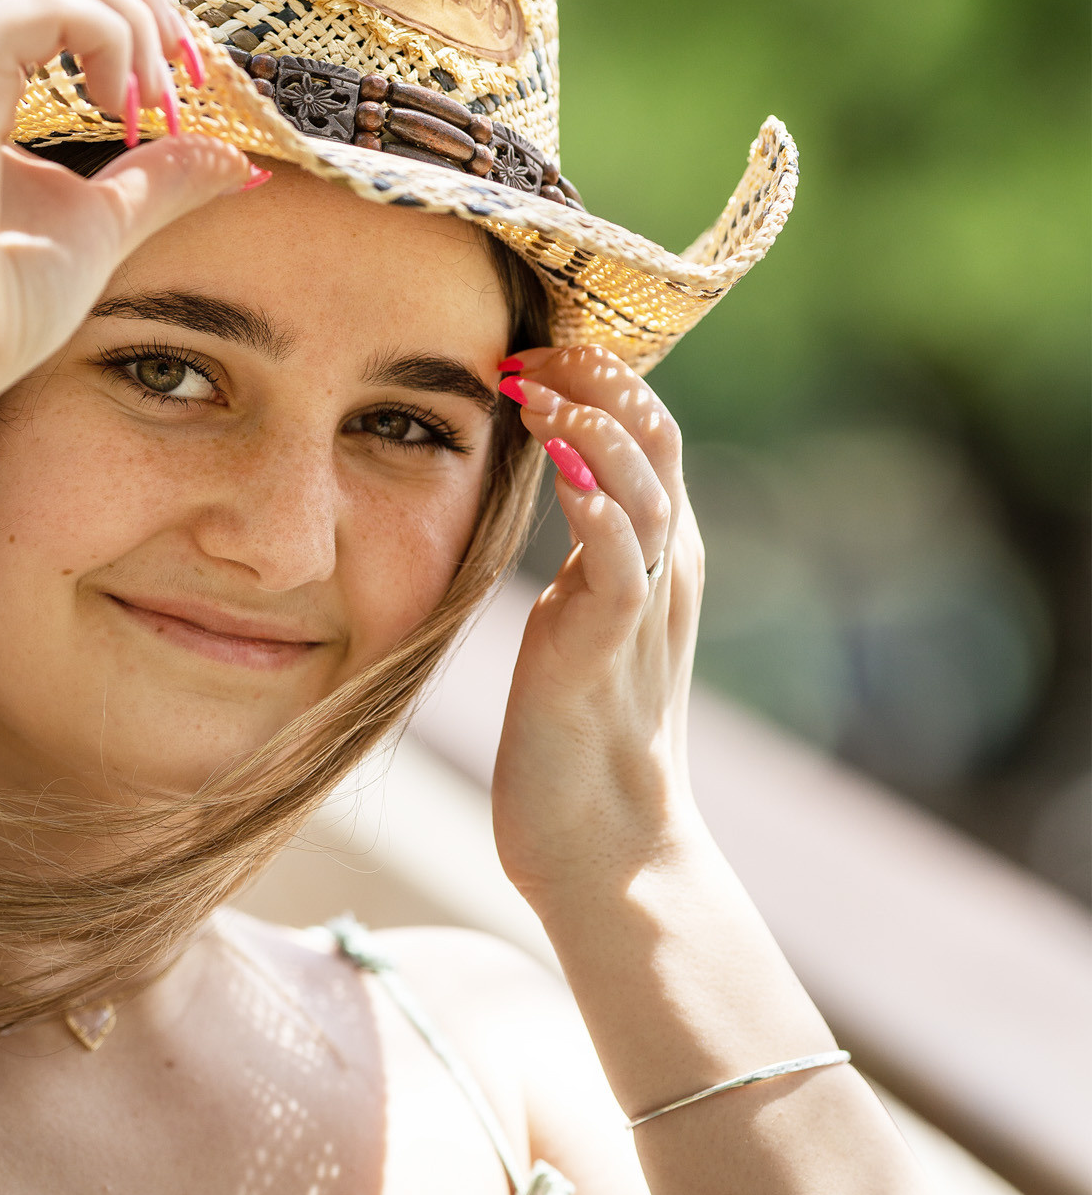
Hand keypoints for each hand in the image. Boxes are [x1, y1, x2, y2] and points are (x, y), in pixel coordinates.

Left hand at [489, 347, 702, 904]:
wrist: (605, 849)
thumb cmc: (575, 741)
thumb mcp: (577, 623)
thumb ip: (580, 559)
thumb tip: (550, 494)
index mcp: (659, 557)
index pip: (646, 435)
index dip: (596, 379)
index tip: (527, 346)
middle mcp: (668, 570)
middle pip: (656, 437)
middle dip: (597, 378)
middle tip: (529, 345)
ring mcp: (646, 607)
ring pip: (646, 485)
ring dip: (592, 424)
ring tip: (538, 386)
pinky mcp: (612, 647)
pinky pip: (622, 559)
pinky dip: (596, 506)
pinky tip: (559, 468)